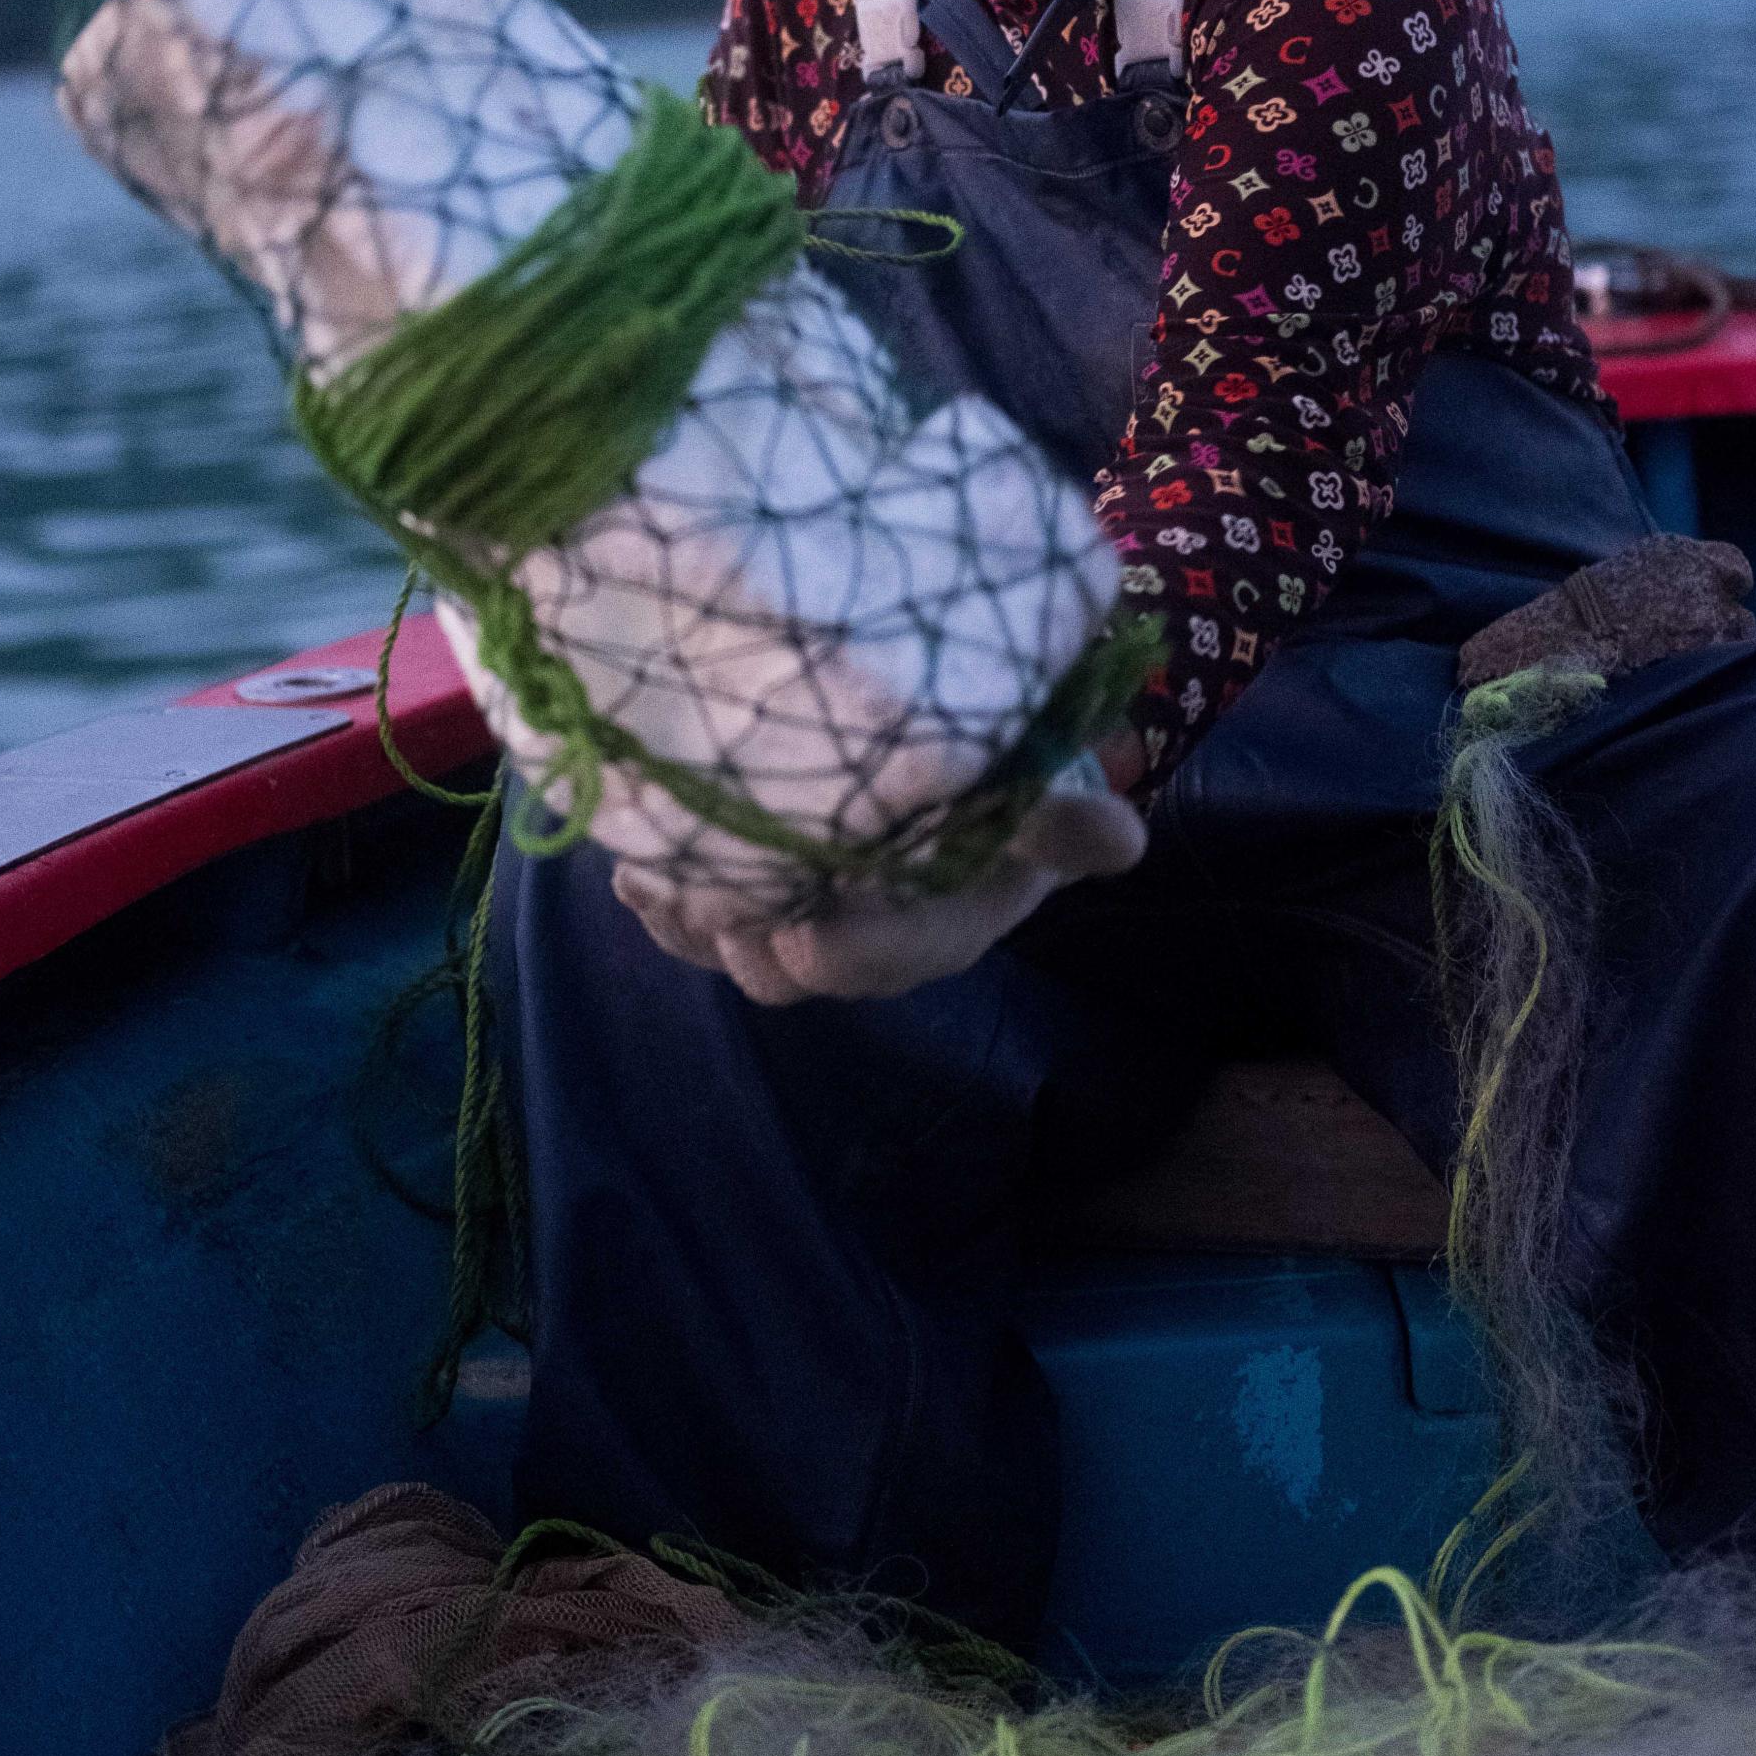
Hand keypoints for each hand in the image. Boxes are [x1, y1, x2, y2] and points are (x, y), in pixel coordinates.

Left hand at [610, 766, 1146, 1004]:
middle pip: (796, 969)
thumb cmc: (1001, 793)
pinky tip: (630, 872)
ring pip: (737, 951)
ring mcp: (804, 925)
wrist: (960, 786)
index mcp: (940, 927)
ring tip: (652, 873)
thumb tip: (1125, 838)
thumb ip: (1064, 820)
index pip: (892, 958)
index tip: (808, 928)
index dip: (847, 952)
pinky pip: (699, 925)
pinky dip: (661, 904)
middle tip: (708, 890)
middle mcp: (867, 946)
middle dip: (748, 938)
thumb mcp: (1038, 799)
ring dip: (692, 921)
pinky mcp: (753, 898)